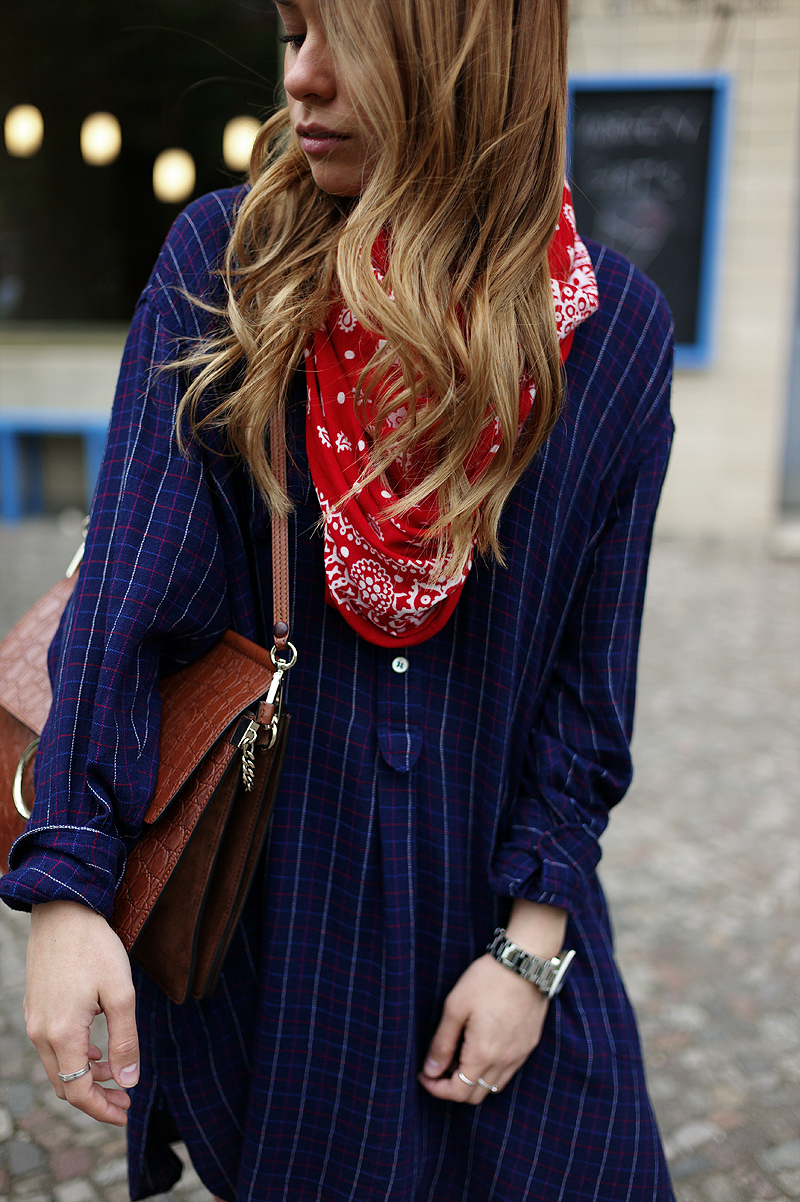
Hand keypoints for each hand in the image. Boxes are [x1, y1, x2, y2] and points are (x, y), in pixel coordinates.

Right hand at [25, 901, 138, 1125]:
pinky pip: (52, 1047)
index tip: (126, 1113)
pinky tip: (96, 1051)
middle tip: (125, 1099)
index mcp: (62, 1034)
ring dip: (85, 1078)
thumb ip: (125, 1040)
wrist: (63, 910)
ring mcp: (35, 1020)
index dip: (102, 1109)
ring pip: (58, 1067)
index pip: (79, 1092)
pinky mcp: (35, 1007)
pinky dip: (74, 1058)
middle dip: (95, 1099)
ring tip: (115, 1077)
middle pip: (65, 1086)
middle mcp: (41, 1033)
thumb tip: (129, 1081)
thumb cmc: (95, 948)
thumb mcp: (121, 993)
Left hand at [418, 901, 566, 1104]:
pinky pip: (507, 1072)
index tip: (423, 1074)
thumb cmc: (486, 980)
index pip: (458, 1092)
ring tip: (458, 1055)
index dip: (436, 1088)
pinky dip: (489, 1070)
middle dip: (452, 1088)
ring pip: (492, 1087)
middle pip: (475, 1096)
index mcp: (483, 1054)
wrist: (525, 963)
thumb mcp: (455, 1007)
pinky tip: (479, 1047)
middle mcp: (504, 1062)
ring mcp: (519, 1055)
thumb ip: (442, 1043)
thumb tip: (430, 1071)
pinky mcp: (528, 1045)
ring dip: (472, 1081)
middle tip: (438, 1066)